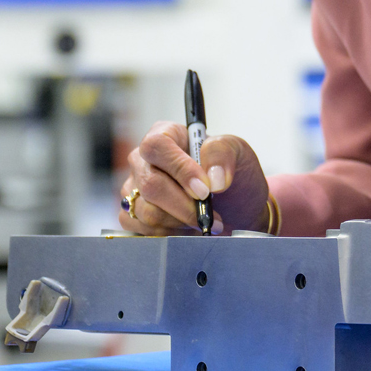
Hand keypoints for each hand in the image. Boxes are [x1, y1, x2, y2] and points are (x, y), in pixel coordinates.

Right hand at [117, 122, 271, 234]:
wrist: (236, 209)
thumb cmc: (233, 176)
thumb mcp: (238, 153)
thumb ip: (224, 155)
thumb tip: (213, 179)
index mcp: (166, 135)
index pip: (157, 146)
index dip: (179, 169)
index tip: (204, 190)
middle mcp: (144, 160)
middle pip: (150, 183)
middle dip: (184, 206)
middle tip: (210, 215)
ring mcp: (134, 188)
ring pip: (147, 211)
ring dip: (181, 222)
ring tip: (202, 220)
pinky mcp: (132, 214)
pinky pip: (144, 229)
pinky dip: (170, 234)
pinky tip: (187, 229)